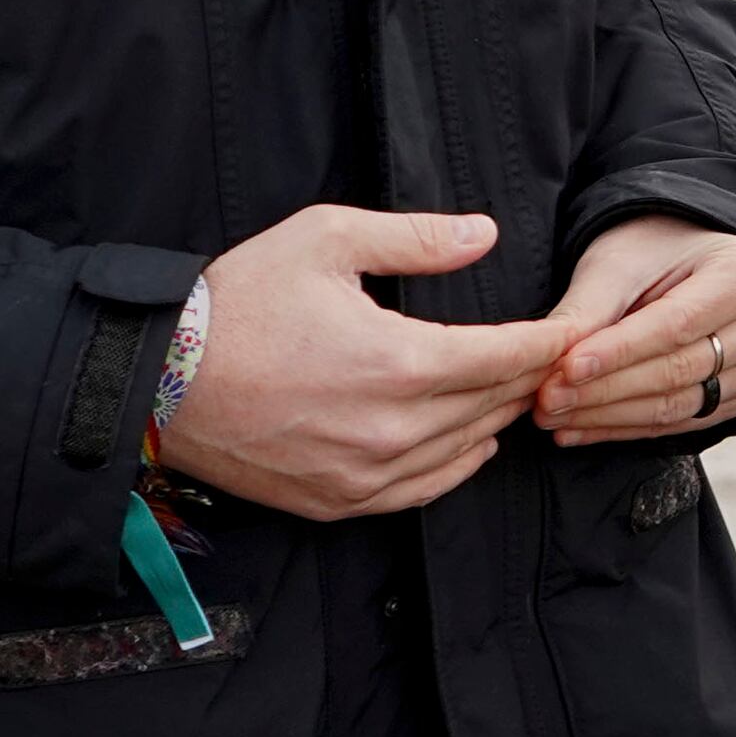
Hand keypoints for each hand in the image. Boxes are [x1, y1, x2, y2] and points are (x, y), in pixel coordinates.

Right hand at [160, 206, 570, 520]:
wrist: (157, 379)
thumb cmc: (236, 302)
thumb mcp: (326, 239)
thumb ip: (416, 238)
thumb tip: (485, 235)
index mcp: (400, 362)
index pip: (509, 356)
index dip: (551, 341)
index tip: (577, 327)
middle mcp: (393, 429)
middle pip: (495, 403)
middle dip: (532, 376)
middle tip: (559, 356)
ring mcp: (365, 474)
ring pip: (466, 449)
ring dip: (498, 417)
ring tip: (520, 390)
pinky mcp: (338, 501)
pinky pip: (423, 491)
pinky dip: (458, 464)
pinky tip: (473, 441)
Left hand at [535, 214, 735, 442]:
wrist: (684, 262)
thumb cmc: (652, 249)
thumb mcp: (618, 262)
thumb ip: (590, 311)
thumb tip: (553, 366)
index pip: (678, 324)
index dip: (619, 352)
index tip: (564, 368)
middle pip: (679, 370)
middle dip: (605, 390)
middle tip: (546, 400)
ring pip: (678, 405)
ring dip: (608, 416)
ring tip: (552, 415)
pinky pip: (679, 424)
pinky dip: (624, 429)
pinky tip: (578, 428)